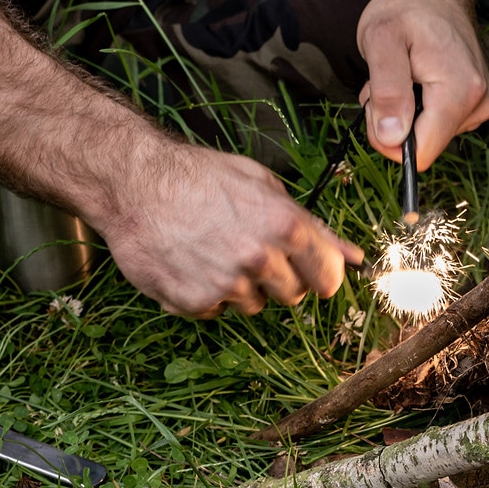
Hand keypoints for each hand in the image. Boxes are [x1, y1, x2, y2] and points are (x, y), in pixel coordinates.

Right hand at [89, 135, 363, 317]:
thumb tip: (355, 256)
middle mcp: (260, 259)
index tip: (308, 269)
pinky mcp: (195, 302)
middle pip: (292, 296)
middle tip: (249, 251)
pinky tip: (190, 263)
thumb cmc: (199, 176)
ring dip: (241, 288)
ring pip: (253, 306)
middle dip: (278, 279)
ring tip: (214, 251)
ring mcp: (226, 285)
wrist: (133, 182)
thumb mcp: (263, 185)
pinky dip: (206, 295)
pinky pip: (215, 311)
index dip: (320, 273)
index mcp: (286, 227)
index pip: (330, 277)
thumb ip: (313, 225)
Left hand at [356, 0, 488, 170]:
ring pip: (428, 137)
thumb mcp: (381, 40)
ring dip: (404, 113)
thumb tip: (391, 138)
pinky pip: (439, 125)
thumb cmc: (405, 9)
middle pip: (424, 146)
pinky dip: (418, 108)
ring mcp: (482, 105)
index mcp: (460, 92)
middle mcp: (479, 103)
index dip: (389, 139)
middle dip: (395, 122)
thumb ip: (387, 91)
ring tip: (402, 75)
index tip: (377, 105)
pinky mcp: (478, 104)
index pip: (422, 153)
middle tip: (386, 82)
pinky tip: (416, 79)